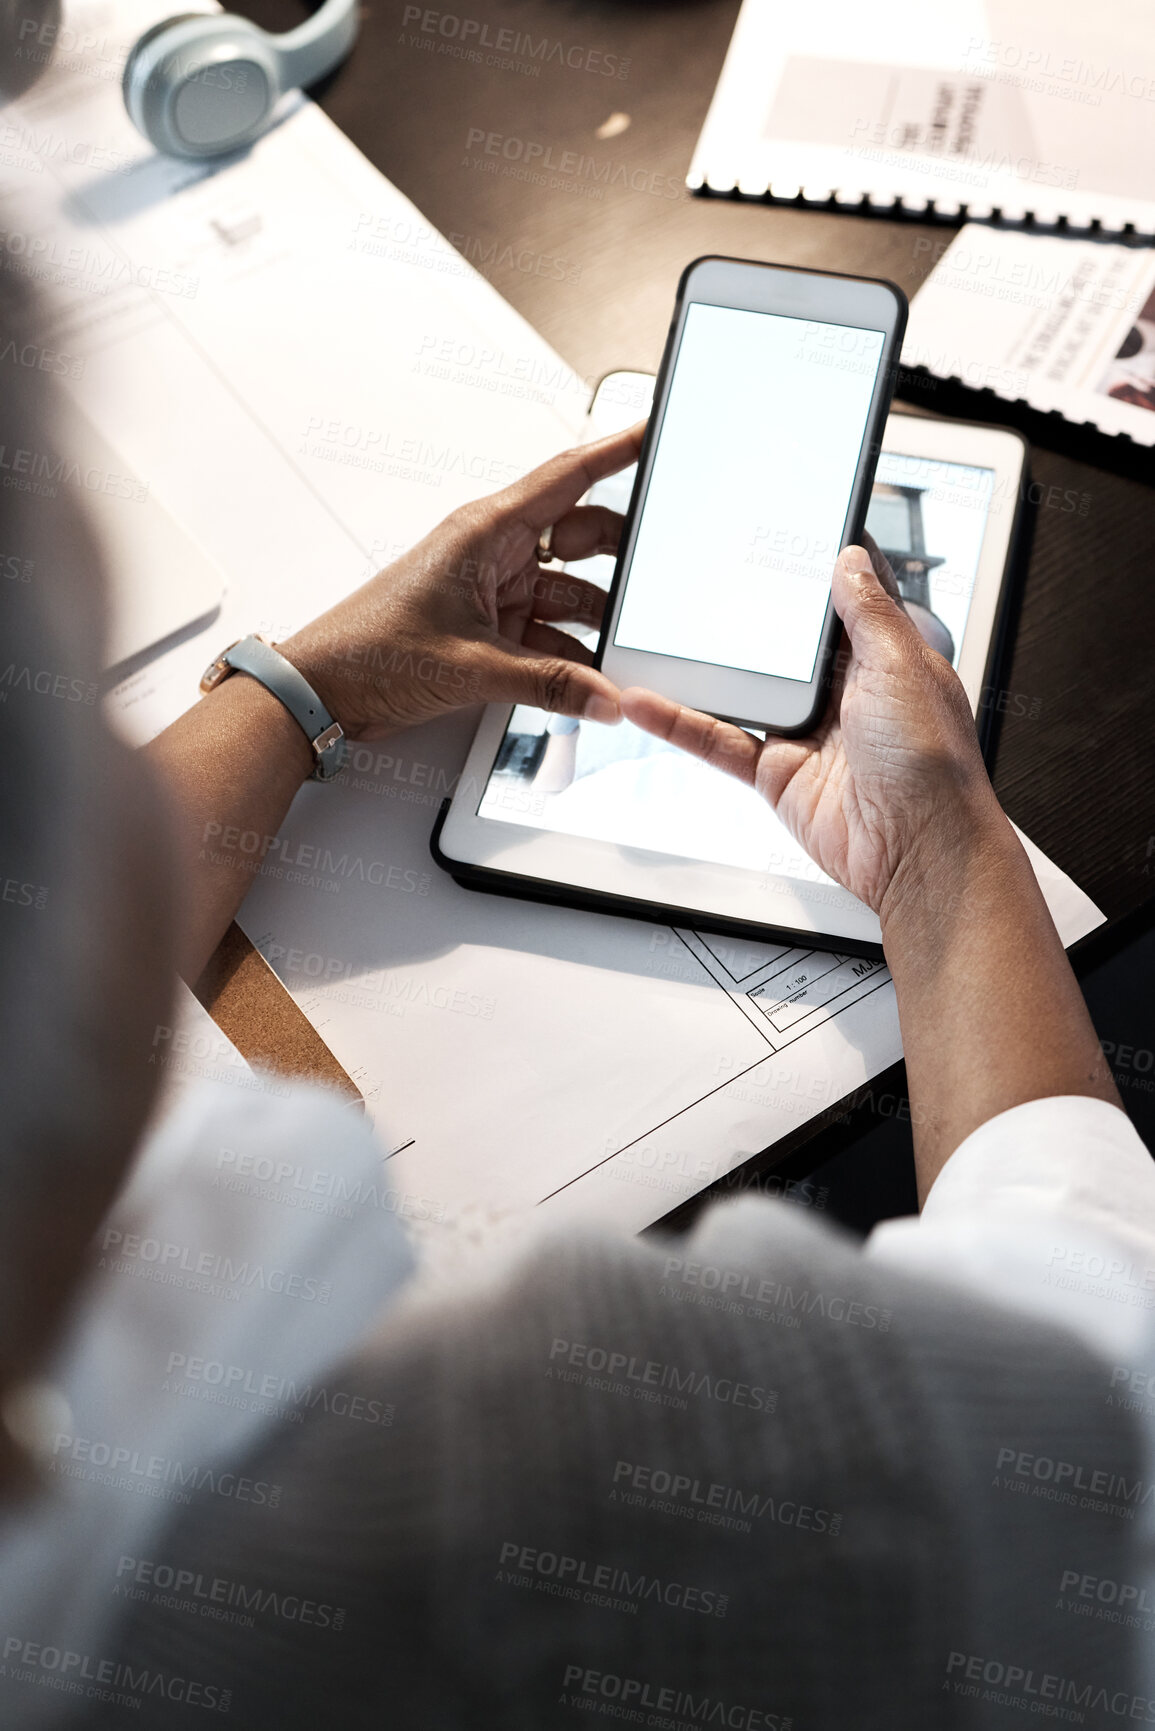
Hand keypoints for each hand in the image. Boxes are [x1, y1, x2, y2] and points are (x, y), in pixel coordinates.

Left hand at [279, 426, 643, 739]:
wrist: (323, 690)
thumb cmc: (371, 650)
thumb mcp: (473, 667)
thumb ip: (550, 683)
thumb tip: (605, 695)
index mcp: (485, 531)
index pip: (569, 476)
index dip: (617, 452)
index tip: (655, 434)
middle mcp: (492, 552)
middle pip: (579, 536)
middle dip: (621, 553)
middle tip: (662, 569)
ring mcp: (492, 590)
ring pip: (567, 589)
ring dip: (596, 616)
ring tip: (629, 639)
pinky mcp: (488, 627)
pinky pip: (547, 629)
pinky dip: (571, 651)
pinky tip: (591, 672)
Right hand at [620, 542, 1005, 916]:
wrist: (917, 848)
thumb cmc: (932, 764)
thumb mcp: (902, 664)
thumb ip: (869, 610)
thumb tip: (851, 559)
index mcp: (883, 659)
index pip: (845, 603)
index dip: (817, 571)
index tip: (783, 537)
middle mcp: (844, 694)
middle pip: (784, 645)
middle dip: (749, 615)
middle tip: (705, 575)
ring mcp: (805, 733)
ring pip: (742, 691)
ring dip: (703, 670)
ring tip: (658, 636)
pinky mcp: (775, 771)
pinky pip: (719, 740)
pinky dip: (679, 724)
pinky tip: (648, 702)